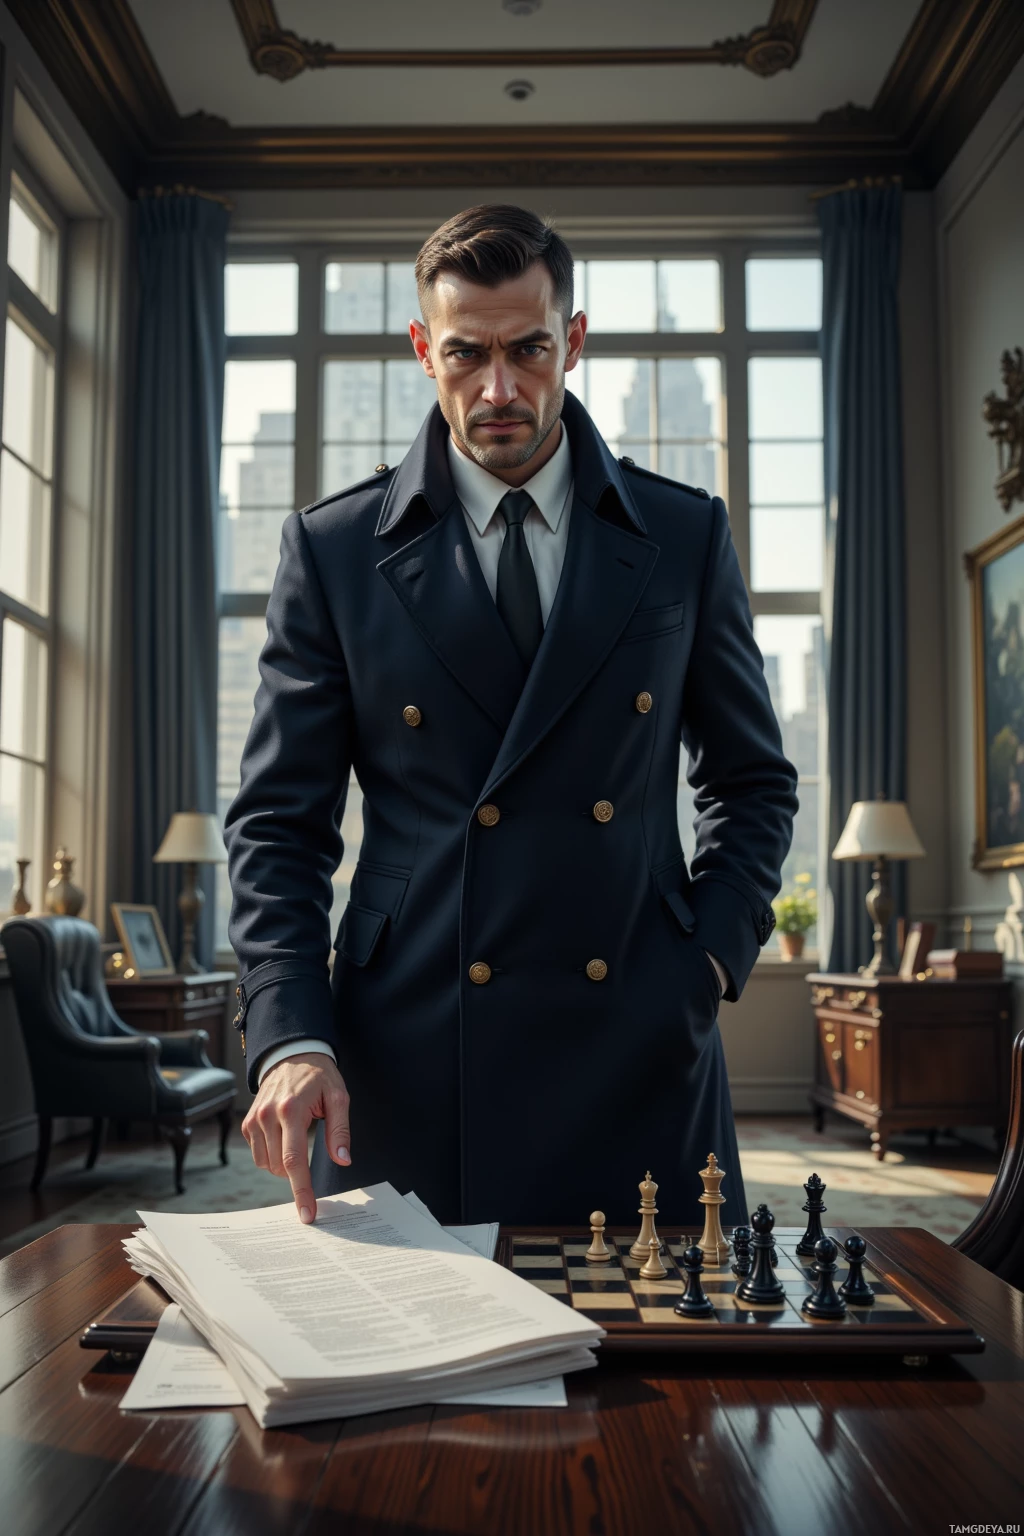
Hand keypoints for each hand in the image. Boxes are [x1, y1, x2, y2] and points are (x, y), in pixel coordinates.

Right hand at [241, 1052, 350, 1223]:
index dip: (301, 1191)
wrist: (291, 1054)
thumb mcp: (338, 1097)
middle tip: (313, 1159)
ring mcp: (254, 1120)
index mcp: (291, 1110)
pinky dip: (273, 1155)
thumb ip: (340, 1130)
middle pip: (280, 1167)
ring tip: (299, 1140)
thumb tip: (343, 1160)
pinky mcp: (247, 1123)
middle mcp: (268, 1116)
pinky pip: (259, 1154)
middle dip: (297, 1176)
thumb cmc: (319, 1076)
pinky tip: (285, 1137)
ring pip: (267, 1164)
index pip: (295, 1161)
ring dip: (284, 1165)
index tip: (307, 1214)